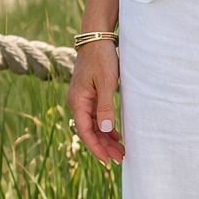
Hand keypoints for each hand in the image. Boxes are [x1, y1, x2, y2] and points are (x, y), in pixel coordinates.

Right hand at [67, 41, 124, 162]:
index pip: (84, 131)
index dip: (96, 147)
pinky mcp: (90, 94)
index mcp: (77, 101)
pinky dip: (105, 127)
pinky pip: (96, 116)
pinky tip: (116, 135)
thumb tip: (105, 130)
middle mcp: (77, 102)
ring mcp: (83, 99)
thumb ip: (105, 107)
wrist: (97, 38)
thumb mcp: (105, 83)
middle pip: (89, 131)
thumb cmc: (101, 58)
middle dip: (104, 146)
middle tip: (120, 158)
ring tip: (120, 150)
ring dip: (106, 138)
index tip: (107, 159)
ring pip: (93, 125)